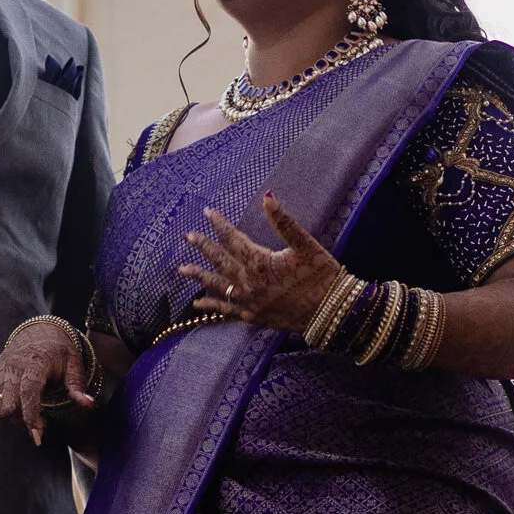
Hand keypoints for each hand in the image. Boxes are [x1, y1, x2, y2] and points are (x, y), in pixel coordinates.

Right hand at [0, 324, 94, 446]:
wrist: (36, 333)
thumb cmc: (58, 352)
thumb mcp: (73, 364)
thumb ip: (78, 386)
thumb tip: (89, 404)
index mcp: (35, 362)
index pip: (28, 391)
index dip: (30, 415)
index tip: (38, 435)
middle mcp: (13, 366)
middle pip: (7, 404)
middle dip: (22, 420)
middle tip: (41, 419)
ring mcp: (0, 371)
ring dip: (10, 417)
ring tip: (27, 411)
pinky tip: (16, 407)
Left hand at [180, 193, 341, 333]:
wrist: (330, 311)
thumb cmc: (321, 275)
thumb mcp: (305, 244)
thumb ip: (283, 221)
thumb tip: (267, 196)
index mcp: (259, 261)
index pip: (232, 238)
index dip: (219, 224)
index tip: (207, 212)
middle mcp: (248, 282)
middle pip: (219, 260)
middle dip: (202, 246)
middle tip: (187, 236)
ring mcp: (248, 301)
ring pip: (217, 285)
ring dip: (199, 275)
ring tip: (182, 269)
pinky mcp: (252, 316)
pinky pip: (225, 310)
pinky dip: (211, 307)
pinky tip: (198, 305)